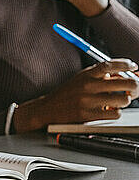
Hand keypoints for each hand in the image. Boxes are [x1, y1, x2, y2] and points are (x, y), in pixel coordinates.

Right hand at [13, 60, 138, 132]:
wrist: (48, 109)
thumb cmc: (68, 93)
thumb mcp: (82, 79)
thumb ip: (101, 76)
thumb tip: (127, 74)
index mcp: (86, 75)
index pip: (110, 65)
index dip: (126, 64)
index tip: (134, 66)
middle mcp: (87, 86)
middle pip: (126, 83)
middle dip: (135, 86)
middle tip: (134, 89)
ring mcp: (88, 101)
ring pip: (124, 100)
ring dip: (124, 101)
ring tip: (118, 101)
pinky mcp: (88, 115)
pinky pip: (115, 113)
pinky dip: (116, 112)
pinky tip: (108, 110)